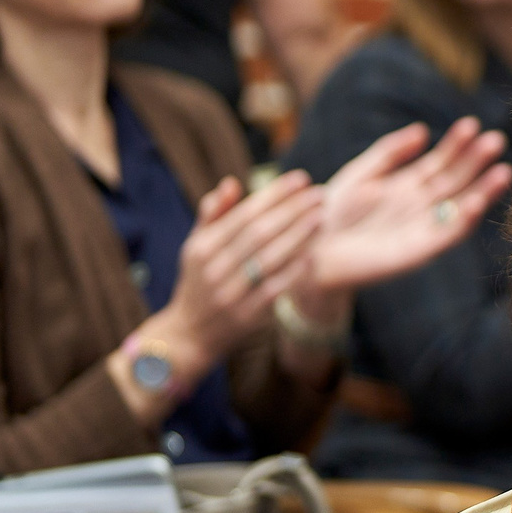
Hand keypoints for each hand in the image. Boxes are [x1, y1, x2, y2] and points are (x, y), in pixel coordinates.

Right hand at [134, 172, 329, 390]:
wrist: (189, 333)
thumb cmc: (199, 280)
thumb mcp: (196, 247)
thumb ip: (213, 214)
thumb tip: (232, 182)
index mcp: (203, 247)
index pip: (244, 214)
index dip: (274, 195)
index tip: (301, 178)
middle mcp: (214, 268)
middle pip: (260, 232)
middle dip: (292, 210)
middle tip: (320, 194)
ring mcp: (230, 293)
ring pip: (270, 258)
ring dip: (299, 236)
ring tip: (322, 216)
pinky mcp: (246, 316)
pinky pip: (275, 288)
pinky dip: (295, 270)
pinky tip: (314, 253)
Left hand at [298, 120, 511, 320]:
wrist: (306, 250)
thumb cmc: (328, 213)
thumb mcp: (359, 175)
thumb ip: (389, 153)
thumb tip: (423, 130)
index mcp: (406, 187)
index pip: (439, 162)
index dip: (456, 144)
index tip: (471, 125)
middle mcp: (419, 208)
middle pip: (454, 182)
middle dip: (475, 162)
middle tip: (495, 139)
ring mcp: (420, 230)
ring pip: (458, 207)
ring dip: (481, 191)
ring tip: (502, 171)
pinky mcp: (415, 253)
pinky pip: (444, 236)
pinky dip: (461, 221)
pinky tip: (475, 203)